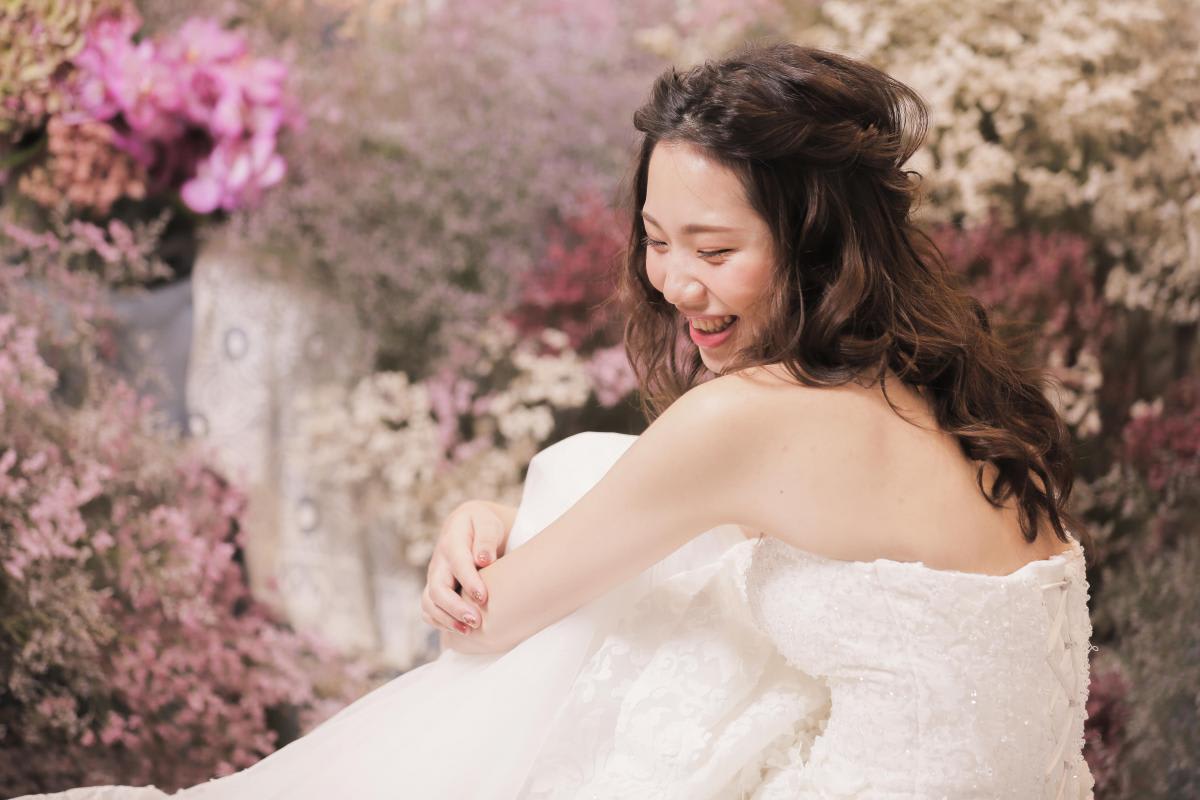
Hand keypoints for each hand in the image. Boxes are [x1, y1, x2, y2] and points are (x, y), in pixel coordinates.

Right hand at [421, 499, 514, 636]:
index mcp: (452, 542)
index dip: (469, 582)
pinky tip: (460, 629)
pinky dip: (440, 622)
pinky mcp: (435, 589)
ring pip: (429, 603)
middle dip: (455, 608)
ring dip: (446, 620)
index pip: (458, 563)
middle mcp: (439, 562)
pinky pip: (429, 610)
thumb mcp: (487, 523)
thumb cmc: (483, 525)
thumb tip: (483, 560)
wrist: (470, 526)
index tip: (483, 597)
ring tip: (469, 630)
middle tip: (476, 621)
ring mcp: (434, 577)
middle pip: (437, 589)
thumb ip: (486, 539)